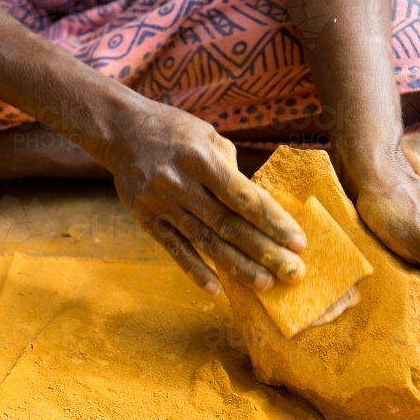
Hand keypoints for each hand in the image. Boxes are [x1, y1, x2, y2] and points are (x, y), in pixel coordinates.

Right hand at [102, 100, 307, 294]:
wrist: (122, 131)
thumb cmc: (174, 131)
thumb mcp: (207, 136)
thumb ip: (231, 170)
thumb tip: (256, 206)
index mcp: (199, 159)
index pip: (243, 197)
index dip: (272, 222)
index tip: (298, 242)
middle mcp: (180, 183)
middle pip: (228, 224)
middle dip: (264, 251)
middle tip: (292, 273)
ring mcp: (161, 204)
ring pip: (205, 241)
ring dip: (237, 265)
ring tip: (265, 284)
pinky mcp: (147, 219)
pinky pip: (174, 248)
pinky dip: (195, 270)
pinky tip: (215, 288)